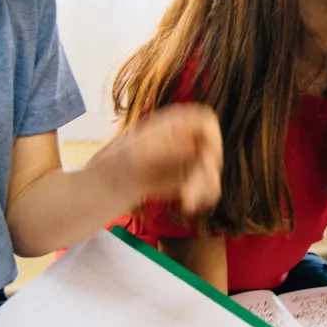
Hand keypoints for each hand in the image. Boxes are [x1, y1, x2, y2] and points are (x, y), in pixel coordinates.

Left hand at [96, 103, 223, 213]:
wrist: (113, 182)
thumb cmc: (120, 160)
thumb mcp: (138, 151)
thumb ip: (164, 148)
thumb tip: (190, 146)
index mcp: (175, 123)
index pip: (207, 122)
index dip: (213, 137)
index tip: (205, 157)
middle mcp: (188, 138)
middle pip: (213, 150)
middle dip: (206, 173)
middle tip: (190, 192)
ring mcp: (191, 159)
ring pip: (214, 170)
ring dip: (205, 188)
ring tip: (188, 201)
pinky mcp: (191, 178)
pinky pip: (209, 187)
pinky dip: (203, 197)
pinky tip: (189, 204)